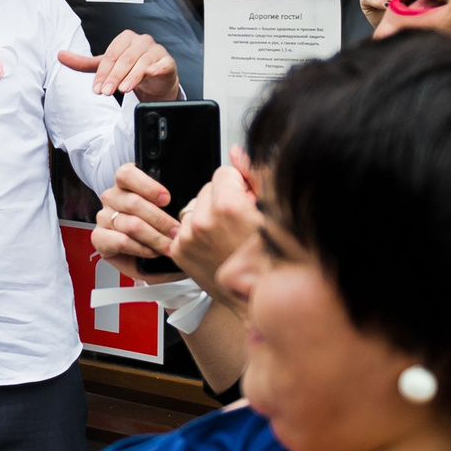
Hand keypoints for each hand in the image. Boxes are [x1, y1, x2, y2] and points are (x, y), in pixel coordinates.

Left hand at [57, 29, 179, 100]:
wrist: (155, 78)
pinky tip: (151, 74)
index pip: (111, 56)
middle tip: (106, 92)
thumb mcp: (106, 65)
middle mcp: (141, 41)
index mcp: (124, 38)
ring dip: (132, 77)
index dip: (102, 73)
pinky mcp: (167, 62)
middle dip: (114, 77)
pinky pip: (162, 64)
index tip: (97, 88)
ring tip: (123, 89)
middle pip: (125, 59)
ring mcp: (156, 50)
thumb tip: (60, 55)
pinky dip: (156, 69)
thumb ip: (84, 62)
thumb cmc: (130, 68)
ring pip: (142, 62)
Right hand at [90, 162, 179, 278]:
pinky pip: (121, 241)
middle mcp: (111, 197)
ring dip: (154, 237)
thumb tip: (187, 200)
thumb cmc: (161, 230)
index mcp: (125, 184)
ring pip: (130, 224)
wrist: (152, 260)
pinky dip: (141, 248)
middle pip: (133, 202)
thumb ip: (172, 201)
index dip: (147, 186)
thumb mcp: (169, 211)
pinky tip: (153, 252)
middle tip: (178, 232)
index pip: (126, 174)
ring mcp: (103, 217)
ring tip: (170, 246)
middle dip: (160, 220)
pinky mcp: (99, 238)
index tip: (167, 199)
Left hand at [171, 152, 262, 295]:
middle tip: (238, 222)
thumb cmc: (269, 259)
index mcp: (227, 207)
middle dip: (222, 199)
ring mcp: (187, 237)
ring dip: (208, 216)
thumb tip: (236, 153)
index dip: (239, 186)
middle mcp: (202, 221)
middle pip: (207, 189)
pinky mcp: (178, 251)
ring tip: (226, 236)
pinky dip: (196, 233)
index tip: (246, 201)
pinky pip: (184, 228)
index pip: (223, 173)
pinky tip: (213, 246)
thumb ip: (254, 176)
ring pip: (194, 208)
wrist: (255, 298)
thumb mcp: (271, 212)